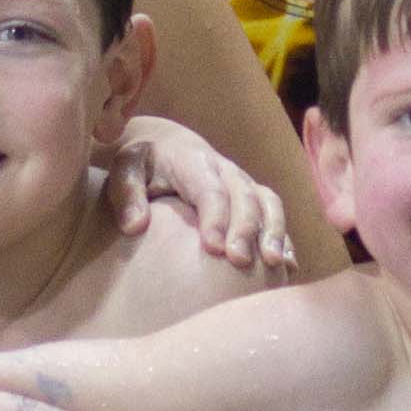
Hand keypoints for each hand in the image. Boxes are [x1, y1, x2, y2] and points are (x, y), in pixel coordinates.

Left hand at [108, 114, 292, 272]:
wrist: (161, 144)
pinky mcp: (251, 196)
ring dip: (273, 232)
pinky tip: (287, 266)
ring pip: (267, 201)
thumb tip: (136, 225)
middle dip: (245, 228)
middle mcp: (223, 168)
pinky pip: (273, 214)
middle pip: (243, 195)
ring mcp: (241, 182)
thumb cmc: (140, 163)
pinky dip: (283, 237)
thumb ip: (126, 193)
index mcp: (191, 159)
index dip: (215, 217)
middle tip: (240, 262)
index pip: (209, 188)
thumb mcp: (123, 169)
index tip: (213, 249)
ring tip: (273, 264)